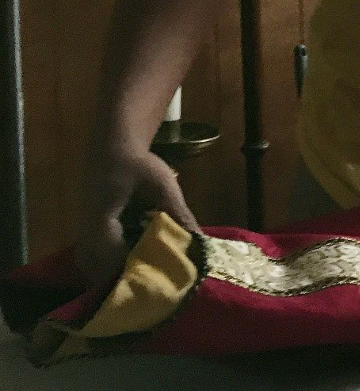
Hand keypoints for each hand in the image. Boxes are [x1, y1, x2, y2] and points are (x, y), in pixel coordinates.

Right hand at [76, 143, 199, 285]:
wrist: (112, 150)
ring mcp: (82, 237)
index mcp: (101, 220)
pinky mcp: (86, 238)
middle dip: (125, 281)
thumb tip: (199, 241)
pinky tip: (136, 269)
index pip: (111, 258)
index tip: (159, 282)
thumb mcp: (163, 186)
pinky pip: (94, 263)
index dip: (133, 272)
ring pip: (93, 270)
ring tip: (148, 281)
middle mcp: (85, 233)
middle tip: (155, 288)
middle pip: (98, 271)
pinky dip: (111, 269)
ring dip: (117, 276)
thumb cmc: (137, 165)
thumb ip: (178, 213)